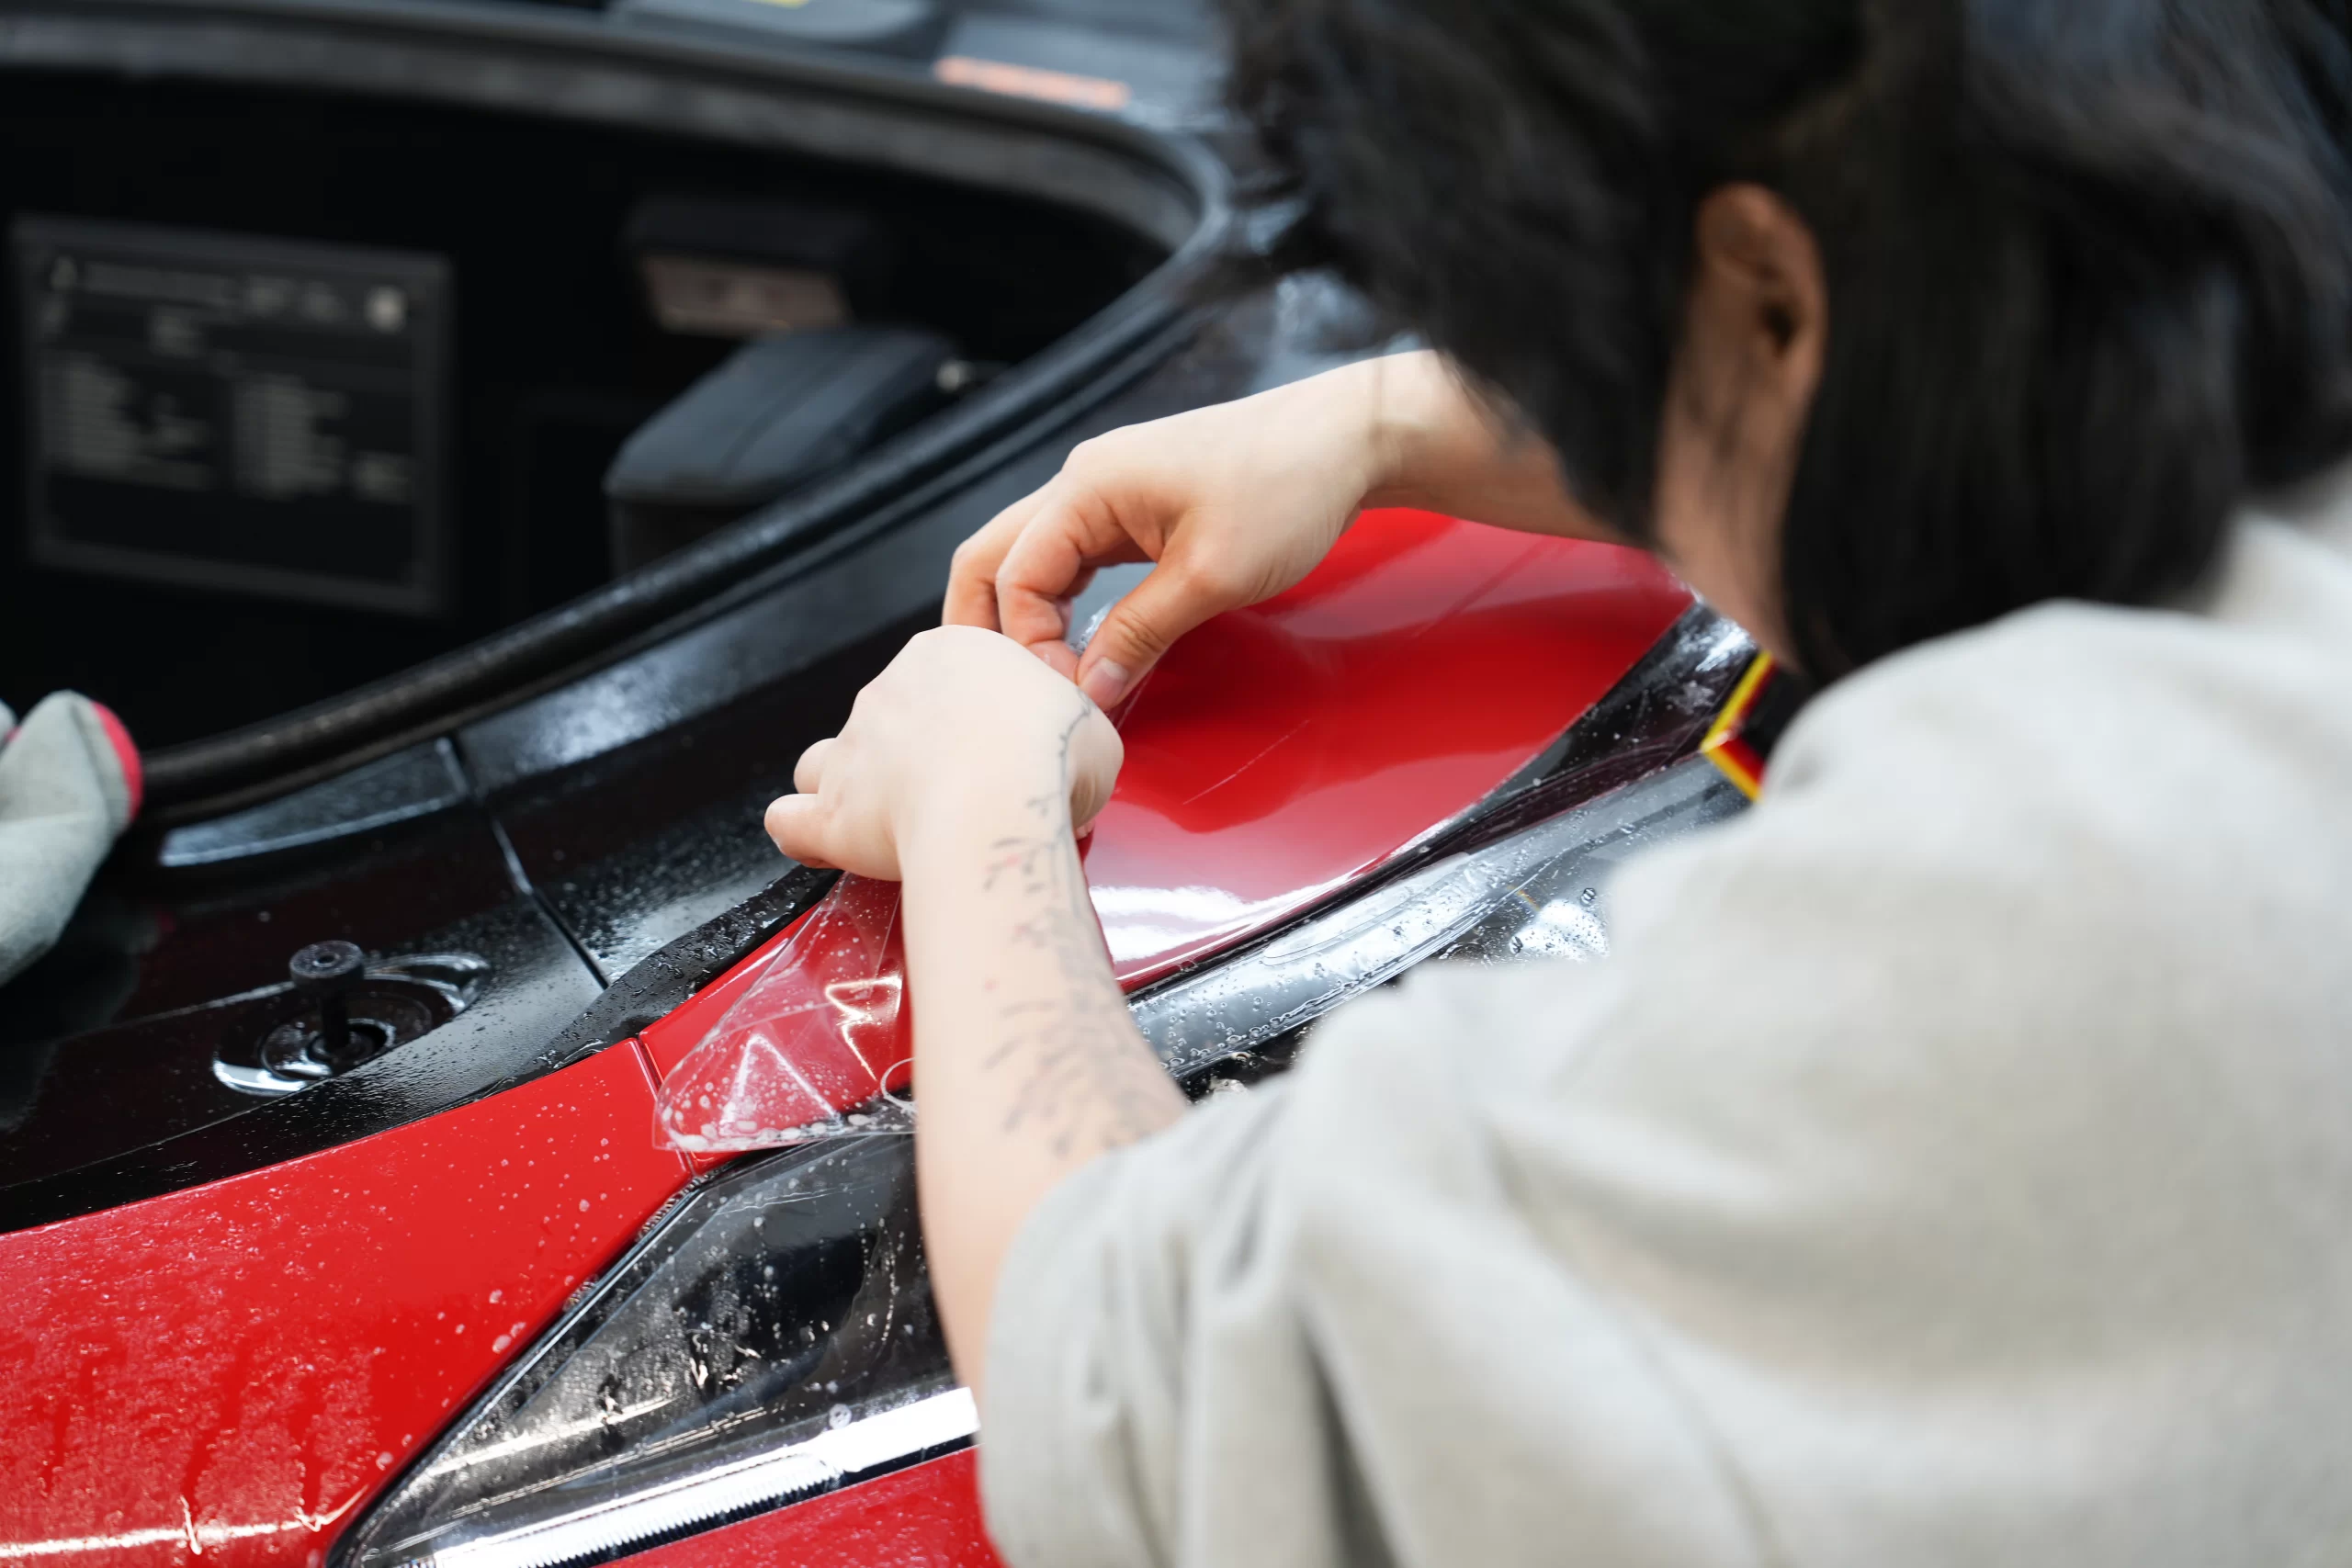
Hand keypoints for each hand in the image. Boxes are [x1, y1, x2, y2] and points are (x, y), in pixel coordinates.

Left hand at [765, 627, 1123, 879]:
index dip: (972, 713)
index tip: (1000, 746)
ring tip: (887, 819)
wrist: (1000, 805)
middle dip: (917, 753)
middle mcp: (893, 689)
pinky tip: (820, 844)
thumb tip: (1071, 748)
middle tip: (963, 795)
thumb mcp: (1093, 724)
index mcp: (954, 653)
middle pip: (890, 716)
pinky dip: (802, 830)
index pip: (948, 673)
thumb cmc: (1048, 761)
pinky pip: (790, 817)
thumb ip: (1068, 724)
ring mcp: (855, 747)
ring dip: (851, 785)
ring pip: (830, 759)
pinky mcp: (831, 809)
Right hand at [944, 360, 1400, 708]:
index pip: (1014, 576)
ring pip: (1028, 559)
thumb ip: (1138, 635)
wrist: (1344, 441)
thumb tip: (1088, 692)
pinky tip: (1077, 645)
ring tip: (1041, 681)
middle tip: (1003, 697)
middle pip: (992, 558)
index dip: (1029, 646)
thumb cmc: (1285, 489)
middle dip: (987, 629)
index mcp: (1086, 487)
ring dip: (1024, 619)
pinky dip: (1060, 603)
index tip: (1072, 695)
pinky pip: (1071, 559)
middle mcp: (1081, 482)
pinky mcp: (1132, 508)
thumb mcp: (1209, 578)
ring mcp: (1104, 492)